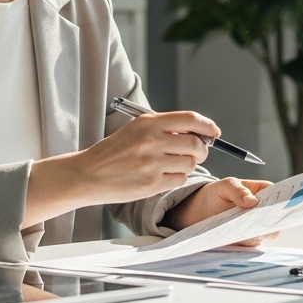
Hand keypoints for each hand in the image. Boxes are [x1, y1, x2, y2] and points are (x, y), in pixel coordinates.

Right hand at [24, 110, 219, 227]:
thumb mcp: (136, 129)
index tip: (214, 132)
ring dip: (187, 166)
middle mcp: (152, 140)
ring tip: (171, 165)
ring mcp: (152, 163)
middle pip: (196, 144)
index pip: (190, 119)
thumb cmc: (114, 151)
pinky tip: (162, 176)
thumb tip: (199, 133)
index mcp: (149, 123)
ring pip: (190, 164)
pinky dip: (176, 178)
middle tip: (197, 154)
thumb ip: (165, 128)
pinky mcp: (151, 183)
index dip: (208, 126)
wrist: (88, 174)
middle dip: (202, 150)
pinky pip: (179, 179)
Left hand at [163, 178, 274, 244]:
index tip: (276, 207)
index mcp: (263, 192)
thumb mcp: (225, 186)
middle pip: (276, 219)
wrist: (203, 211)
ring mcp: (257, 227)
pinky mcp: (247, 240)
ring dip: (256, 234)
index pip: (280, 196)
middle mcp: (263, 211)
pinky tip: (234, 239)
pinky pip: (251, 244)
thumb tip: (252, 201)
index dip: (283, 202)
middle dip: (270, 222)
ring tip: (242, 231)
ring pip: (265, 234)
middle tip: (258, 222)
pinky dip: (244, 243)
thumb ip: (238, 191)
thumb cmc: (218, 193)